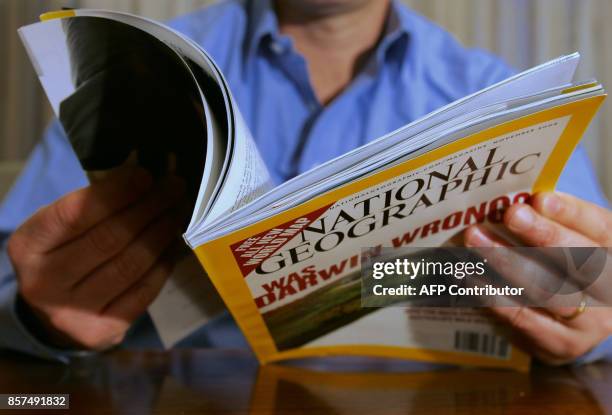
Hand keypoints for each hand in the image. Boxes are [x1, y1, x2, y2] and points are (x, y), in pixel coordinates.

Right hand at [7, 167, 185, 350]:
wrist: (55, 312)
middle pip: (109, 239)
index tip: (147, 175)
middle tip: (175, 187)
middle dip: (149, 207)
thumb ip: (96, 203)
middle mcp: (44, 283)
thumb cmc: (65, 255)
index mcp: (29, 246)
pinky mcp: (103, 332)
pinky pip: (144, 291)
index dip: (116, 192)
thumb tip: (148, 177)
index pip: (76, 214)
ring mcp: (73, 313)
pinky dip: (165, 262)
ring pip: (131, 265)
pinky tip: (175, 242)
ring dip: (163, 232)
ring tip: (179, 210)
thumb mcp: (63, 226)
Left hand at [464, 192, 611, 364]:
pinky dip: (492, 295)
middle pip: (579, 261)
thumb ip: (550, 221)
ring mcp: (588, 322)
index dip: (570, 213)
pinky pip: (523, 318)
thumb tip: (514, 200)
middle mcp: (609, 289)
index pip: (599, 228)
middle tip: (510, 215)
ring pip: (548, 290)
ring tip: (476, 240)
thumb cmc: (564, 268)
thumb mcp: (570, 241)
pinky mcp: (559, 344)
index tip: (539, 200)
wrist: (576, 327)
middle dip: (542, 235)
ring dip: (508, 262)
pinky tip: (469, 276)